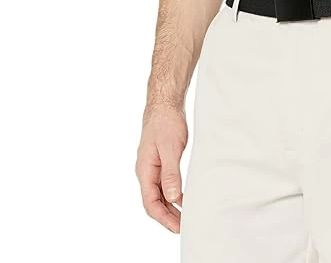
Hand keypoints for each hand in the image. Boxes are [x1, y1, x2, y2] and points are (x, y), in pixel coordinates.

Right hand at [135, 103, 188, 233]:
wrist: (164, 104)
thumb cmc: (166, 123)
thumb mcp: (171, 148)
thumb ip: (170, 174)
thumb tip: (172, 198)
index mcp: (145, 170)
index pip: (151, 203)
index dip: (164, 218)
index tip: (178, 227)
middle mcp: (146, 172)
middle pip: (154, 202)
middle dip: (168, 217)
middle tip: (184, 227)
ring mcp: (152, 167)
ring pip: (158, 194)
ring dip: (170, 207)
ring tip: (185, 217)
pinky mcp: (159, 162)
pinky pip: (163, 184)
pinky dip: (172, 195)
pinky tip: (183, 199)